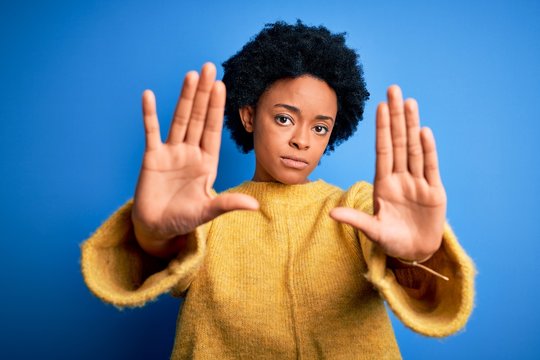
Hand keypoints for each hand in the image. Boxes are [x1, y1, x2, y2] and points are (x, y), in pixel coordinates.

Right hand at [132, 63, 258, 257]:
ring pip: (179, 120)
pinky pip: (150, 132)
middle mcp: (190, 152)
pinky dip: (149, 115)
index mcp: (207, 162)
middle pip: (198, 118)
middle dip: (204, 94)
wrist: (157, 227)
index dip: (216, 108)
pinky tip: (149, 96)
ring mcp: (171, 153)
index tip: (222, 86)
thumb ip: (228, 204)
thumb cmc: (183, 219)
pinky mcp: (152, 157)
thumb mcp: (207, 211)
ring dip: (184, 98)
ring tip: (190, 75)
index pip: (213, 130)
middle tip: (209, 68)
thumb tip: (256, 206)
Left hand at [330, 85, 446, 260]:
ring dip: (412, 125)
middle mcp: (401, 178)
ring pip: (415, 149)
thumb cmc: (391, 240)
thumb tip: (331, 214)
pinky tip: (423, 131)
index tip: (378, 106)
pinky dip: (428, 150)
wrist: (415, 252)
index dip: (381, 128)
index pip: (382, 150)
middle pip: (399, 142)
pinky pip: (431, 168)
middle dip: (396, 116)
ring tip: (410, 102)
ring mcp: (418, 183)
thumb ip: (355, 219)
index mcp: (384, 184)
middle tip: (394, 89)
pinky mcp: (435, 192)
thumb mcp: (372, 230)